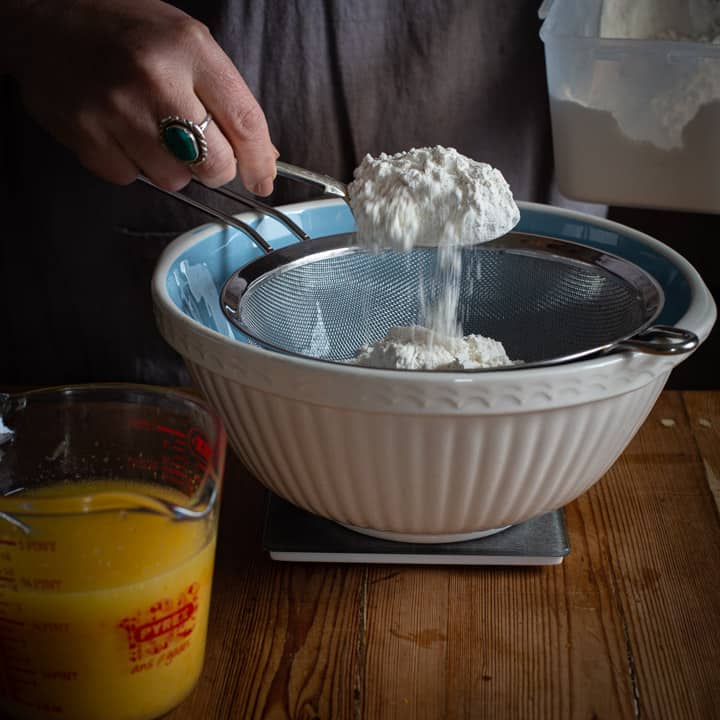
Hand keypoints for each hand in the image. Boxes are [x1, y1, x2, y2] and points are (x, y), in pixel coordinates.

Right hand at [4, 0, 276, 193]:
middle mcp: (154, 78)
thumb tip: (263, 155)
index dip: (260, 163)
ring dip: (172, 166)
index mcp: (189, 49)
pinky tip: (121, 132)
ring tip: (152, 130)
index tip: (263, 181)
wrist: (46, 17)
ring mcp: (115, 109)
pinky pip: (131, 178)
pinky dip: (133, 164)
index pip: (245, 123)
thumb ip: (227, 97)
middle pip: (213, 164)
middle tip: (203, 153)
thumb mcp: (188, 44)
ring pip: (174, 180)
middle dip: (217, 169)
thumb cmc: (127, 31)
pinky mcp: (85, 134)